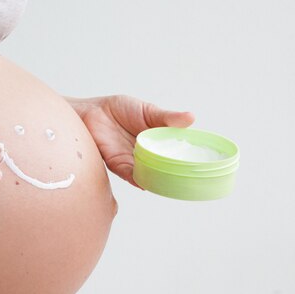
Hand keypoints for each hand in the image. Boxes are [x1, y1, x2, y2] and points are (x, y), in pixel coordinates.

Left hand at [65, 94, 194, 187]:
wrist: (90, 111)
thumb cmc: (118, 109)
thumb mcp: (148, 111)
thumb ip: (167, 118)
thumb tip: (191, 118)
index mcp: (155, 140)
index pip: (174, 153)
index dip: (186, 159)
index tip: (204, 165)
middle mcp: (146, 153)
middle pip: (164, 167)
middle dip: (176, 174)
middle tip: (193, 180)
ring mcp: (133, 160)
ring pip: (150, 173)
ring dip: (160, 178)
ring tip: (175, 184)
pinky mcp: (118, 163)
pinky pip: (131, 174)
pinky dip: (140, 179)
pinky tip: (149, 182)